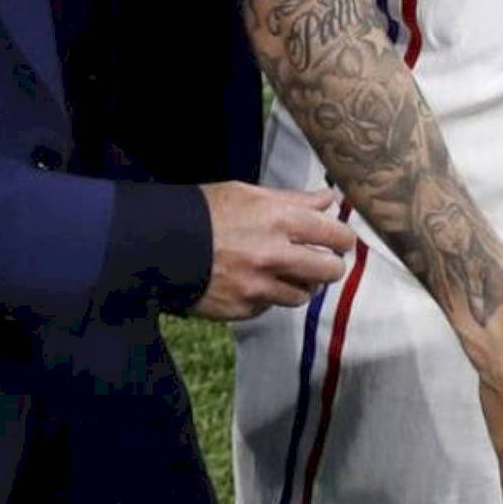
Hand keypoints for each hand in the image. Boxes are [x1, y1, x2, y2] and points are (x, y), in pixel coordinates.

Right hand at [189, 182, 355, 322]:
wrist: (160, 244)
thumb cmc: (206, 212)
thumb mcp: (248, 194)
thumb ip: (294, 200)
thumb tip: (328, 200)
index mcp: (280, 221)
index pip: (336, 235)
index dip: (342, 239)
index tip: (339, 240)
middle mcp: (275, 256)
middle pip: (330, 271)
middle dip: (330, 265)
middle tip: (322, 261)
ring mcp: (260, 287)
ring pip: (304, 294)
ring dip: (300, 284)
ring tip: (284, 272)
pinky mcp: (245, 309)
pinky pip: (271, 307)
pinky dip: (268, 296)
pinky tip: (252, 282)